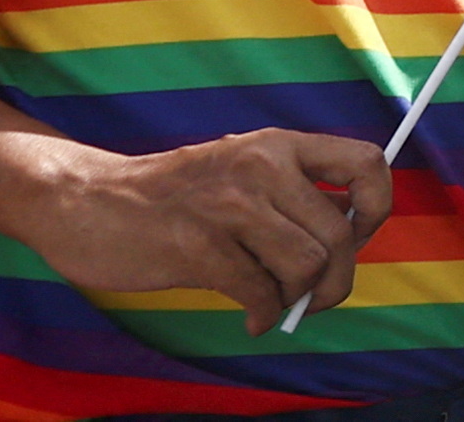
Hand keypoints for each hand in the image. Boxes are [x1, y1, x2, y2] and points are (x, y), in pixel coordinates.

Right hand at [0, 126, 388, 334]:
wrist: (86, 201)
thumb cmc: (172, 197)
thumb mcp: (240, 172)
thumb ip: (291, 197)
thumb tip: (346, 245)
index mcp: (279, 145)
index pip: (366, 163)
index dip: (376, 207)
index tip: (356, 239)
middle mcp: (262, 167)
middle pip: (340, 233)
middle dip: (338, 279)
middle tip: (317, 298)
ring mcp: (229, 206)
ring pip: (307, 264)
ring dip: (300, 299)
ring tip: (277, 305)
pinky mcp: (198, 246)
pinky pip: (260, 291)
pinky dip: (265, 315)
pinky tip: (251, 318)